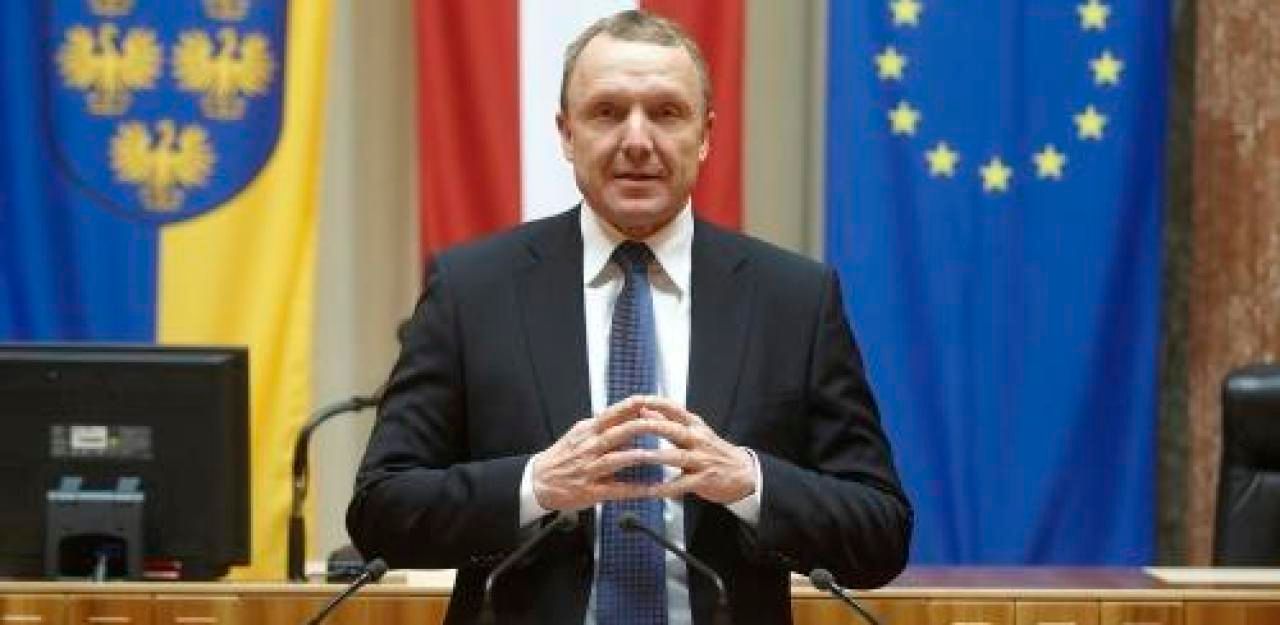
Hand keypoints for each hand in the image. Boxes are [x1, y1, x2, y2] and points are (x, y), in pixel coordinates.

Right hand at [530, 396, 654, 509]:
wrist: (538, 481)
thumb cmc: (563, 456)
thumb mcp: (581, 433)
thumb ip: (605, 424)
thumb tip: (632, 411)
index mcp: (588, 430)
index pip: (613, 413)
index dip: (632, 407)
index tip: (649, 401)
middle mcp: (590, 447)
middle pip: (619, 432)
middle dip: (643, 427)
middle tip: (664, 425)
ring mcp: (590, 469)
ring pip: (617, 459)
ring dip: (638, 456)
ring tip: (659, 455)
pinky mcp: (592, 490)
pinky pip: (617, 489)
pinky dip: (636, 489)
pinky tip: (653, 489)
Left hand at [631, 396, 757, 504]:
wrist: (744, 473)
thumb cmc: (712, 451)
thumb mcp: (693, 431)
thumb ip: (667, 421)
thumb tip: (642, 408)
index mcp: (694, 425)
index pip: (673, 407)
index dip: (654, 403)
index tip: (635, 401)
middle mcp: (697, 439)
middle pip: (671, 429)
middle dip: (649, 426)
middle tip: (628, 427)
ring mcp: (701, 459)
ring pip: (675, 456)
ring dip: (654, 456)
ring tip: (635, 457)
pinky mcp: (704, 479)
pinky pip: (681, 484)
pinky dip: (665, 488)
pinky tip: (649, 490)